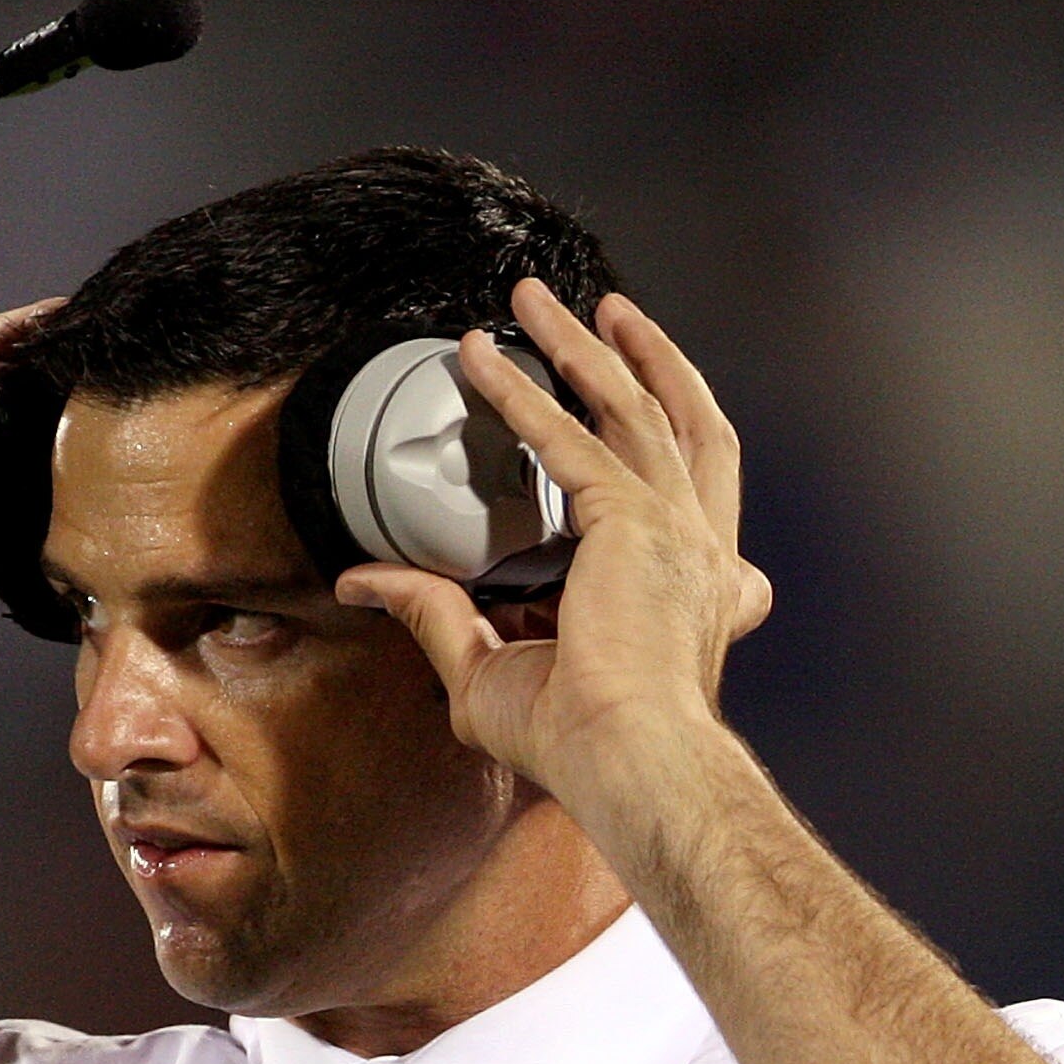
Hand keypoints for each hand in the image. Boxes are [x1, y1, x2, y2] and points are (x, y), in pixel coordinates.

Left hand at [335, 278, 771, 827]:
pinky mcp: (633, 520)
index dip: (669, 445)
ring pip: (630, 406)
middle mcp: (701, 549)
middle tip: (610, 315)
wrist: (625, 762)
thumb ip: (435, 616)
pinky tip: (481, 359)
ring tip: (537, 301)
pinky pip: (569, 437)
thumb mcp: (489, 672)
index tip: (632, 405)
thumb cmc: (578, 742)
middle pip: (682, 424)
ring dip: (579, 346)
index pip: (693, 497)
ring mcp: (675, 528)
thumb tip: (363, 581)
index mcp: (699, 591)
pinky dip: (521, 393)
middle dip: (647, 360)